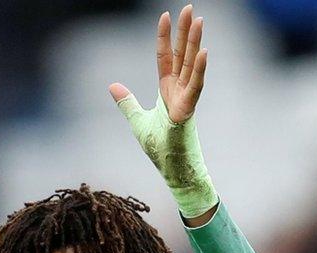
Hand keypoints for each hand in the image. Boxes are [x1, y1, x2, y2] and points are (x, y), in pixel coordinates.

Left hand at [108, 4, 216, 219]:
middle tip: (190, 8)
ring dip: (195, 43)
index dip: (164, 36)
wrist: (173, 171)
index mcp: (166, 90)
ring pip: (191, 66)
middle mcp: (178, 91)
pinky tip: (204, 52)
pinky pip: (195, 88)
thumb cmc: (160, 149)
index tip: (165, 15)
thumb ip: (126, 101)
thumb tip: (112, 85)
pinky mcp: (188, 113)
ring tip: (199, 21)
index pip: (165, 57)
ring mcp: (186, 100)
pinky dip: (199, 71)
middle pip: (182, 55)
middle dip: (185, 31)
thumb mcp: (137, 120)